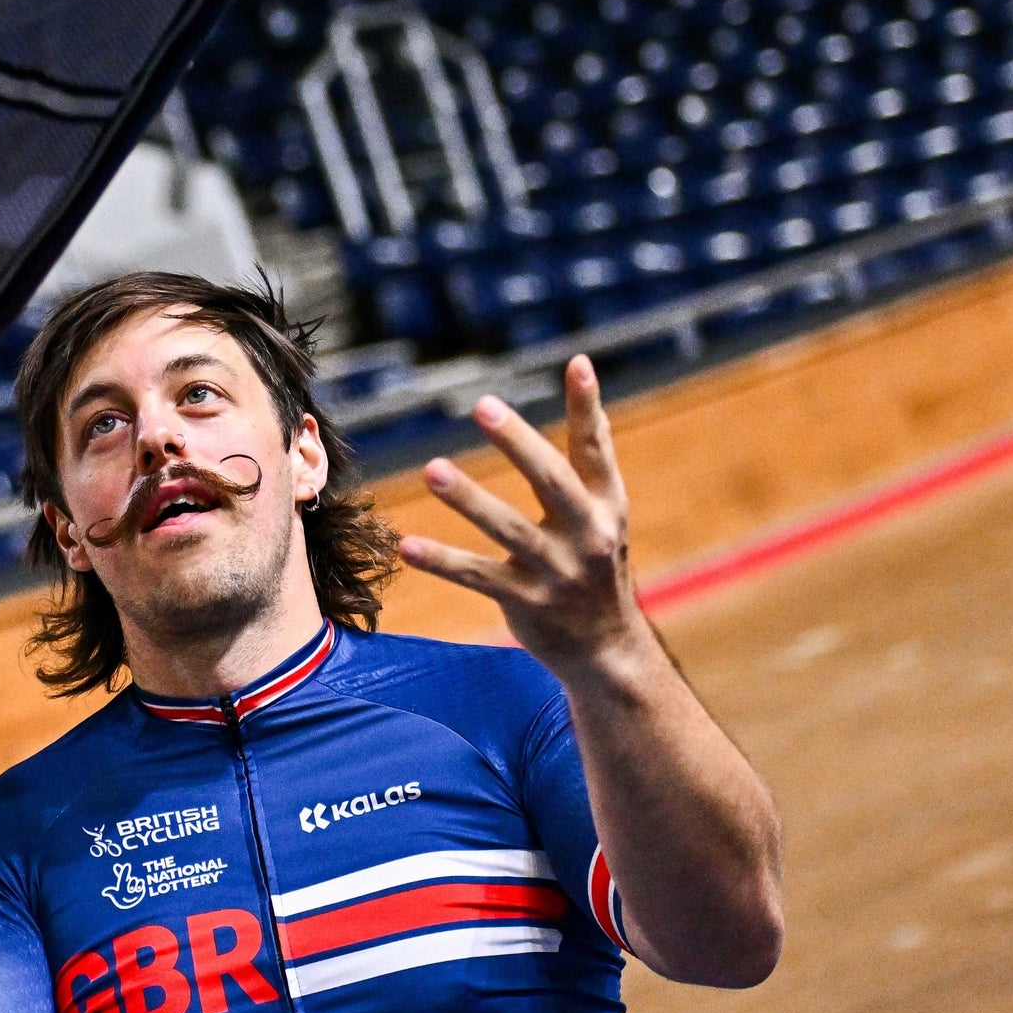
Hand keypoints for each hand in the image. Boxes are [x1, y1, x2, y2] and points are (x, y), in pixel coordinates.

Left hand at [399, 355, 646, 680]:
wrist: (607, 650)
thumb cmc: (596, 565)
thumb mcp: (605, 514)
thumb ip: (591, 459)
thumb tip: (588, 389)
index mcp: (605, 505)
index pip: (595, 448)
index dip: (587, 406)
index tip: (577, 363)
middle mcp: (586, 534)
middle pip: (551, 481)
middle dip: (518, 442)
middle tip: (483, 405)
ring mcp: (556, 571)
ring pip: (508, 529)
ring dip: (469, 498)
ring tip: (431, 470)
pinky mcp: (525, 602)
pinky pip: (477, 576)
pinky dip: (442, 561)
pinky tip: (406, 545)